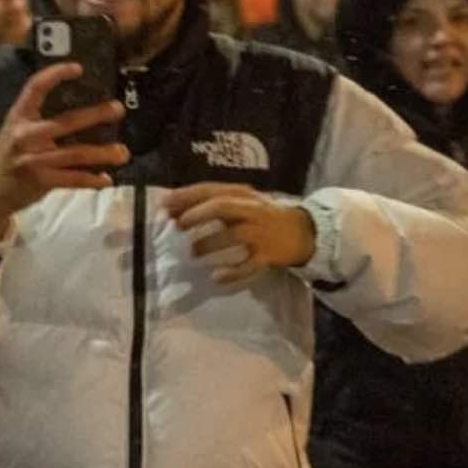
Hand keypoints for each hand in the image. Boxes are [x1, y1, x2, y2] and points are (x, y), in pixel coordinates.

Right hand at [0, 63, 127, 239]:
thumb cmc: (8, 157)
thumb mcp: (15, 132)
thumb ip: (39, 122)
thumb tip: (81, 112)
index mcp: (18, 117)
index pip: (35, 88)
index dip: (56, 75)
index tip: (78, 68)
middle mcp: (24, 135)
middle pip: (66, 122)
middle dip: (95, 115)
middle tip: (118, 109)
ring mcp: (33, 159)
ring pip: (76, 154)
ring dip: (103, 153)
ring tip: (123, 152)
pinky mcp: (40, 181)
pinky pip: (73, 179)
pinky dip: (92, 180)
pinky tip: (106, 179)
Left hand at [164, 182, 315, 286]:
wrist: (303, 231)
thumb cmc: (261, 215)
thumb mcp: (238, 203)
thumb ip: (208, 204)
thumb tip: (170, 209)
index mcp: (242, 194)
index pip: (211, 190)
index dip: (186, 197)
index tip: (164, 205)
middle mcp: (251, 210)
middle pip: (223, 206)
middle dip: (197, 214)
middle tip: (179, 225)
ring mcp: (261, 233)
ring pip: (234, 235)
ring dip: (209, 243)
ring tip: (193, 253)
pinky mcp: (269, 255)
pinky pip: (249, 266)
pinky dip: (232, 272)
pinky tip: (216, 277)